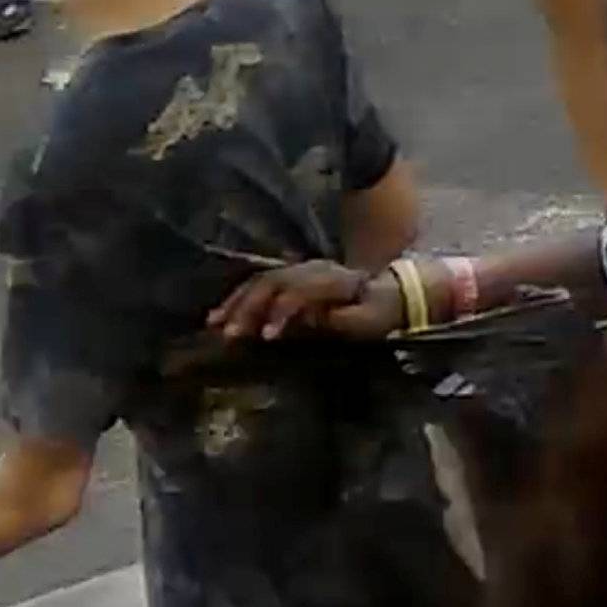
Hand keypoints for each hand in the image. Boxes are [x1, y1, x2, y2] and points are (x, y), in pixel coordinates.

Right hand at [208, 261, 403, 342]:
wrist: (391, 292)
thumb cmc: (379, 313)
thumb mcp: (365, 322)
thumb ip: (335, 321)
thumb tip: (301, 321)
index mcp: (334, 280)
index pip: (300, 291)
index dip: (281, 312)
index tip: (265, 337)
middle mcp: (314, 269)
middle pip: (274, 282)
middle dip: (249, 308)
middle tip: (229, 335)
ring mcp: (302, 269)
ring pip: (262, 280)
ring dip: (237, 302)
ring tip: (214, 324)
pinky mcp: (294, 276)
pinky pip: (261, 282)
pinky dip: (239, 298)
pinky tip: (220, 314)